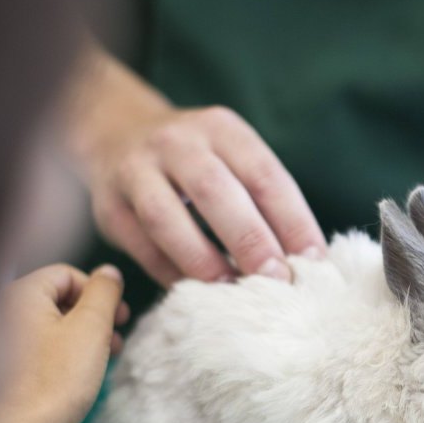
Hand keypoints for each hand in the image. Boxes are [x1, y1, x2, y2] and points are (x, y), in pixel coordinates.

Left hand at [0, 263, 127, 422]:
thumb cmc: (59, 376)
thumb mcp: (91, 326)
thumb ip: (104, 292)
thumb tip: (109, 272)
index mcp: (21, 294)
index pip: (66, 274)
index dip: (98, 291)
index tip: (119, 315)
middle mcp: (6, 311)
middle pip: (61, 298)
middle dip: (95, 314)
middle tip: (118, 334)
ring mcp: (7, 341)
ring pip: (56, 324)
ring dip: (87, 334)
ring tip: (109, 354)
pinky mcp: (13, 368)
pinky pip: (46, 347)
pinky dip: (70, 352)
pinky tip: (87, 371)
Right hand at [70, 51, 325, 285]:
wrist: (118, 133)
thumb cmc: (199, 161)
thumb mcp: (233, 158)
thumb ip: (265, 200)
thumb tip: (307, 261)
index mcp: (221, 129)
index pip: (265, 175)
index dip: (293, 221)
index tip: (315, 262)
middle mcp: (176, 142)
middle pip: (215, 191)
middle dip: (249, 240)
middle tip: (277, 281)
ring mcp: (135, 170)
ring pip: (165, 218)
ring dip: (202, 260)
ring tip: (232, 291)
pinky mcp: (108, 206)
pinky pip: (140, 245)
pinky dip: (171, 272)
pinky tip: (197, 293)